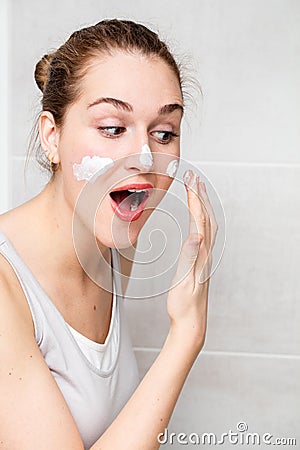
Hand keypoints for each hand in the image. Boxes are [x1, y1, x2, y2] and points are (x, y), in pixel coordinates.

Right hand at [166, 170, 217, 349]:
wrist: (191, 322)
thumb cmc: (184, 305)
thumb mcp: (184, 282)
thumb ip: (190, 258)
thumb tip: (196, 235)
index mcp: (201, 255)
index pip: (199, 221)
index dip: (195, 200)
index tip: (189, 182)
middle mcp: (206, 254)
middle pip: (206, 218)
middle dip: (200, 196)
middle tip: (193, 178)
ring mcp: (205, 257)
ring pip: (208, 225)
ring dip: (203, 205)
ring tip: (197, 190)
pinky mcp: (202, 261)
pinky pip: (205, 234)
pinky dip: (202, 219)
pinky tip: (198, 218)